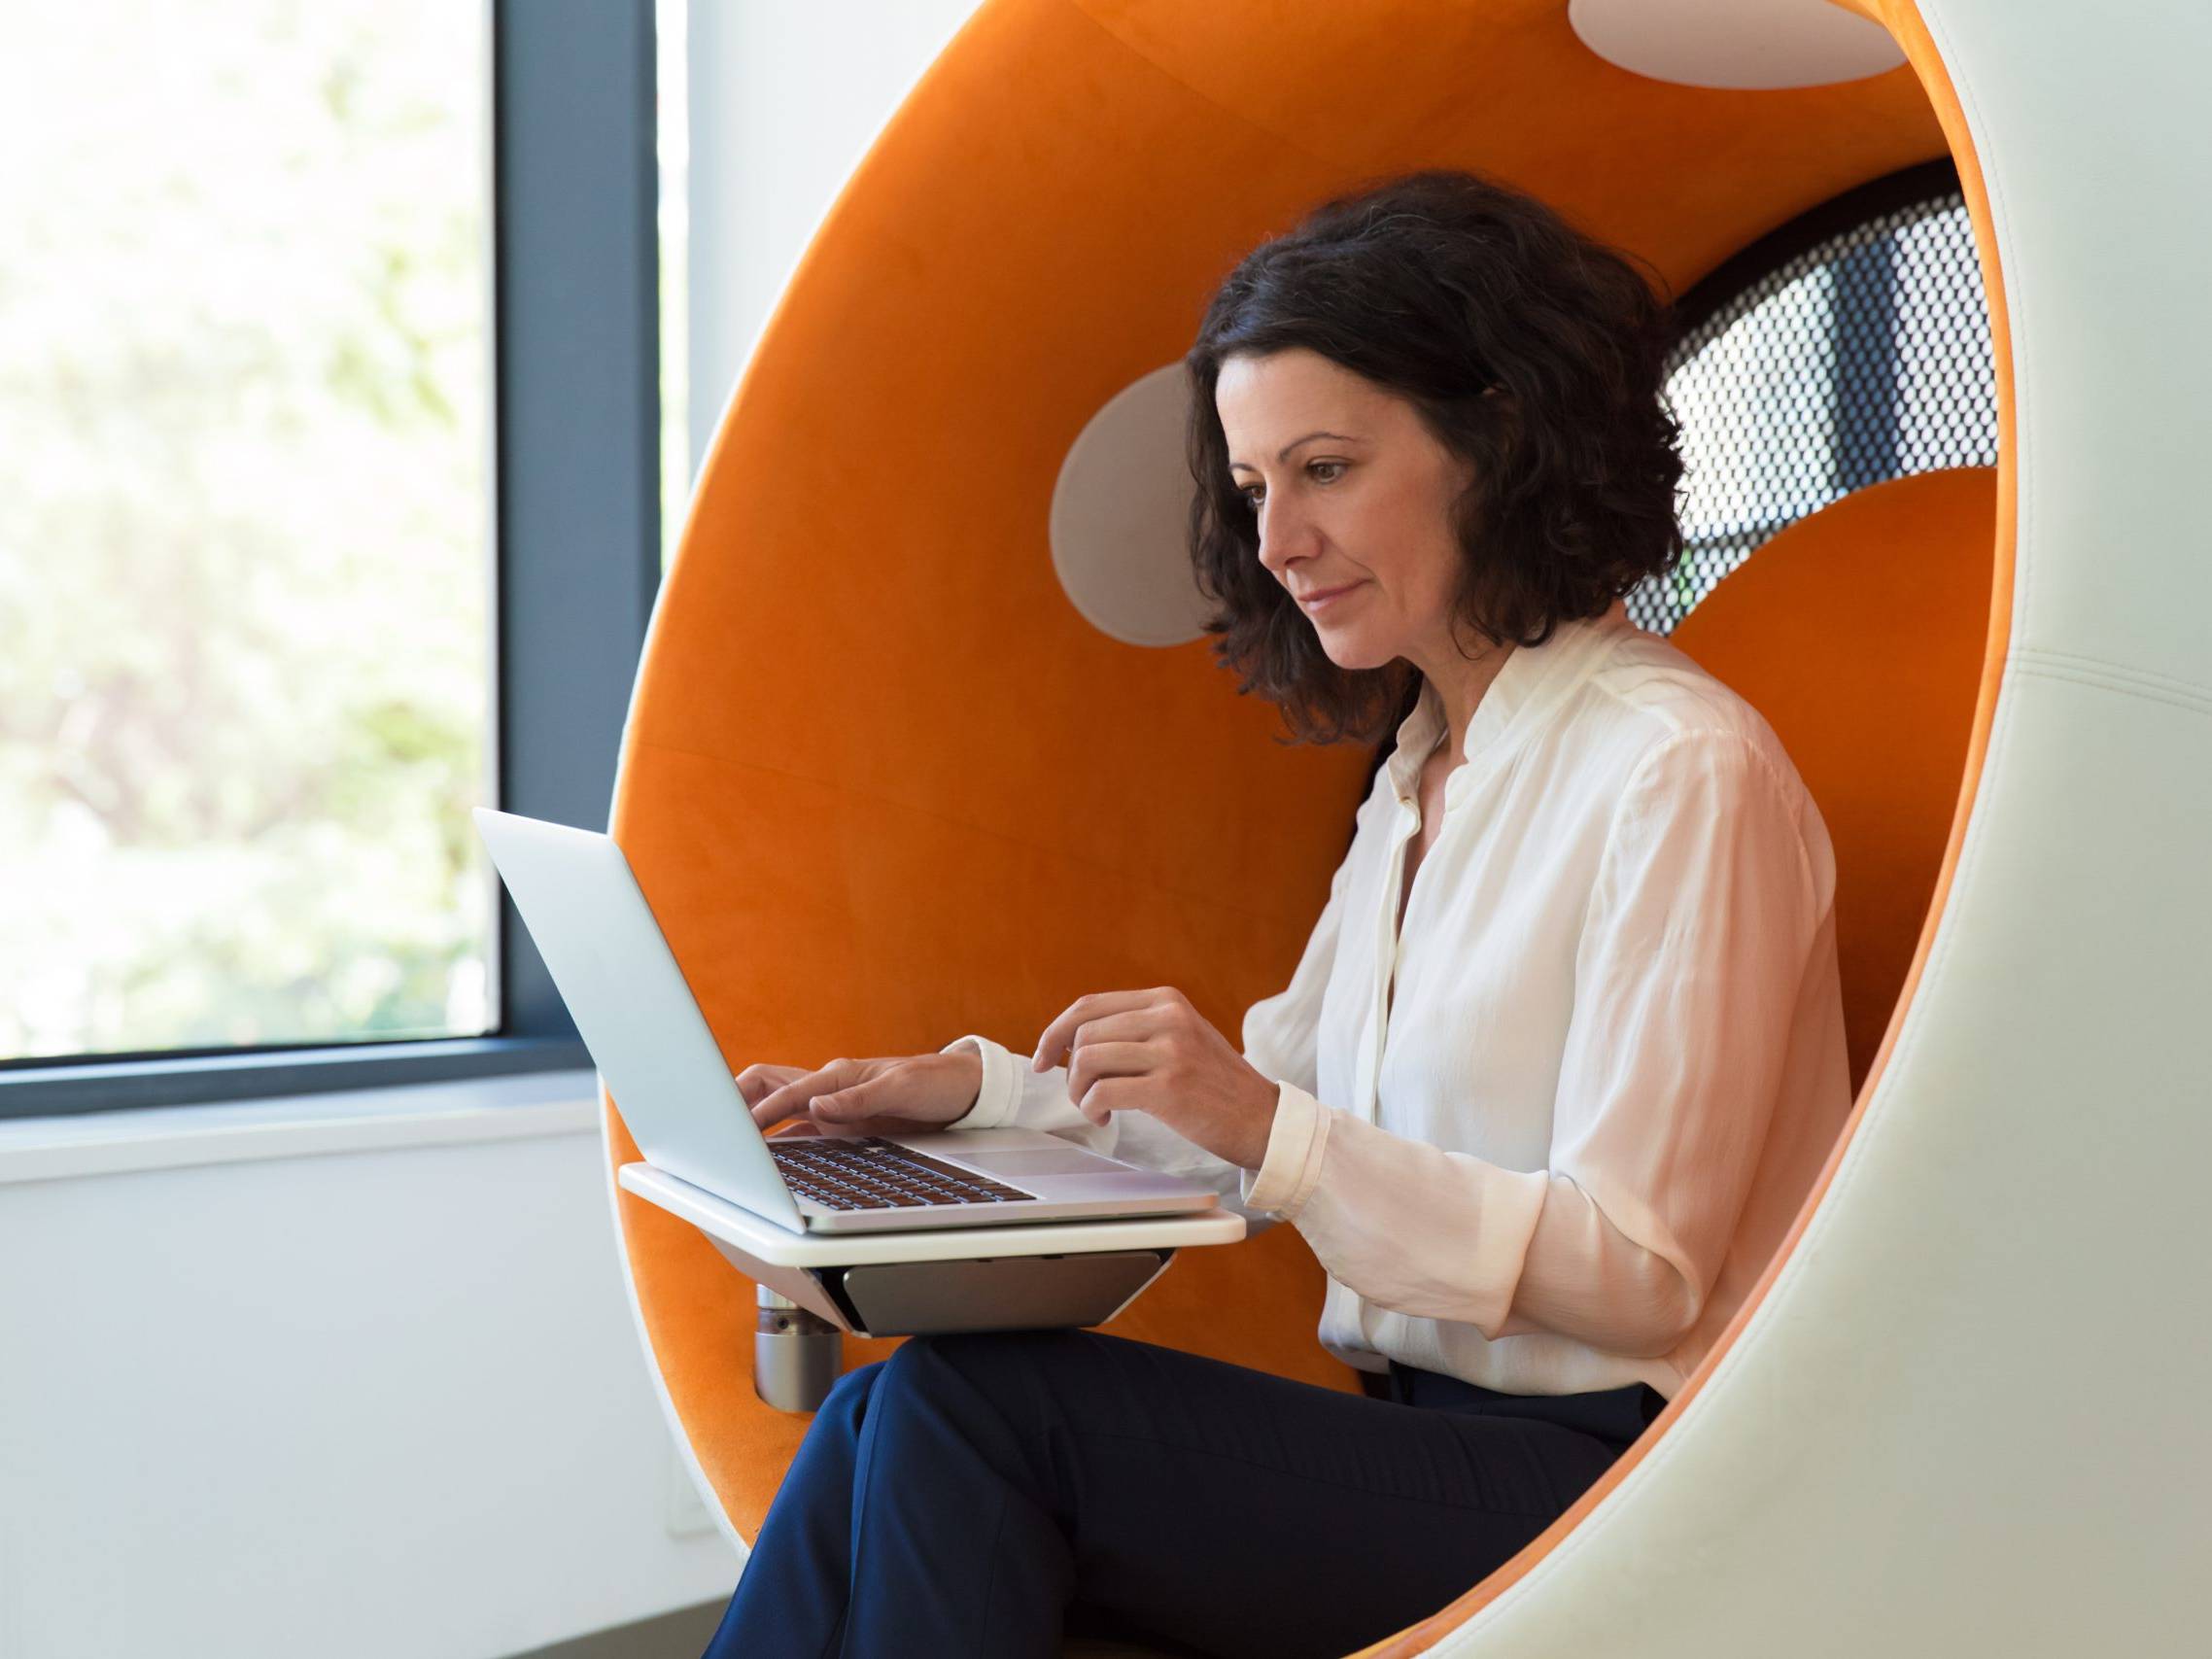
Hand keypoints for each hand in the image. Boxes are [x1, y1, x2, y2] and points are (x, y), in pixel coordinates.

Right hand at [738, 1050, 982, 1137]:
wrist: (965, 1092)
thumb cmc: (935, 1083)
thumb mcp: (901, 1090)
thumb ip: (858, 1099)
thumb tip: (814, 1107)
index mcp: (839, 1075)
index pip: (787, 1091)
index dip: (759, 1112)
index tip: (734, 1129)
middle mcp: (830, 1089)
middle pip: (768, 1085)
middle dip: (736, 1099)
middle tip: (712, 1125)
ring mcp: (833, 1107)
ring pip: (779, 1108)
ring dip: (753, 1120)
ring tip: (726, 1144)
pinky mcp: (843, 1126)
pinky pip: (800, 1131)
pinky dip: (778, 1141)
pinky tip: (766, 1160)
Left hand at [1030, 986, 1279, 1169]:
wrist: (1261, 1119)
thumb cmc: (1214, 1086)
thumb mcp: (1181, 1037)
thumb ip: (1137, 1029)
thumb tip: (1072, 1040)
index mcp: (1166, 1000)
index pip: (1089, 1005)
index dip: (1055, 1032)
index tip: (1043, 1058)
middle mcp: (1168, 1018)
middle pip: (1083, 1034)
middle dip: (1068, 1069)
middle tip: (1079, 1094)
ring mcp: (1170, 1051)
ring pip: (1087, 1060)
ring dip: (1078, 1091)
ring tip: (1093, 1107)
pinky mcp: (1169, 1087)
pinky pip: (1102, 1091)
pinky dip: (1092, 1108)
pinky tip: (1105, 1118)